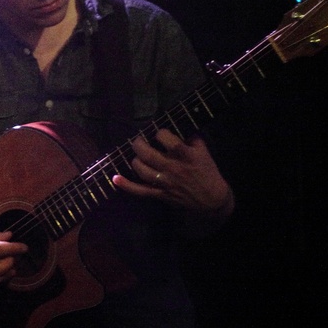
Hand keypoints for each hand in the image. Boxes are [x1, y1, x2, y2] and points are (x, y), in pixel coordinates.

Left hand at [112, 130, 232, 214]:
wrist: (211, 199)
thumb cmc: (207, 172)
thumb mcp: (204, 152)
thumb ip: (191, 139)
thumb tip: (179, 128)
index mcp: (185, 155)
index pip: (165, 138)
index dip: (159, 132)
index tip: (160, 133)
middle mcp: (172, 168)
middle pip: (147, 153)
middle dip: (139, 143)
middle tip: (139, 140)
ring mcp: (164, 182)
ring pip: (141, 169)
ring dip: (136, 160)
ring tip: (138, 155)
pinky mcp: (159, 194)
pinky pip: (139, 190)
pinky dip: (126, 185)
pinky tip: (115, 178)